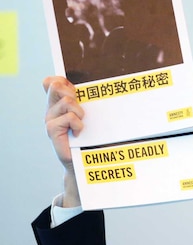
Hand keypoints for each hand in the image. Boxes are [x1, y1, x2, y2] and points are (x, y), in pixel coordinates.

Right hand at [43, 76, 82, 206]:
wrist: (84, 163)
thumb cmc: (91, 139)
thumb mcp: (89, 117)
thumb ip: (86, 102)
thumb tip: (91, 88)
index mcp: (58, 104)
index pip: (51, 82)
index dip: (62, 81)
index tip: (75, 92)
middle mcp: (51, 110)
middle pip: (55, 85)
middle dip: (71, 92)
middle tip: (81, 110)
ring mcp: (50, 120)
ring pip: (67, 101)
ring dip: (80, 112)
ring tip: (82, 125)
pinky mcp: (52, 130)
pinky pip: (69, 117)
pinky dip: (78, 124)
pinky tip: (79, 133)